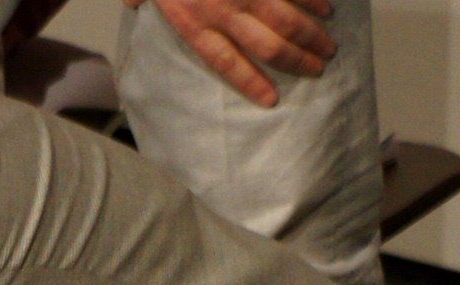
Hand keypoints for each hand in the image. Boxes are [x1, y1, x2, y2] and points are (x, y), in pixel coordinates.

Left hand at [130, 0, 334, 107]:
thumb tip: (131, 2)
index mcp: (193, 20)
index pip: (225, 61)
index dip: (250, 82)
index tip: (272, 100)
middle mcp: (223, 10)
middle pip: (268, 47)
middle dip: (297, 62)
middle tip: (317, 69)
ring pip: (287, 21)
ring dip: (312, 36)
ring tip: (329, 47)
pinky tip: (328, 9)